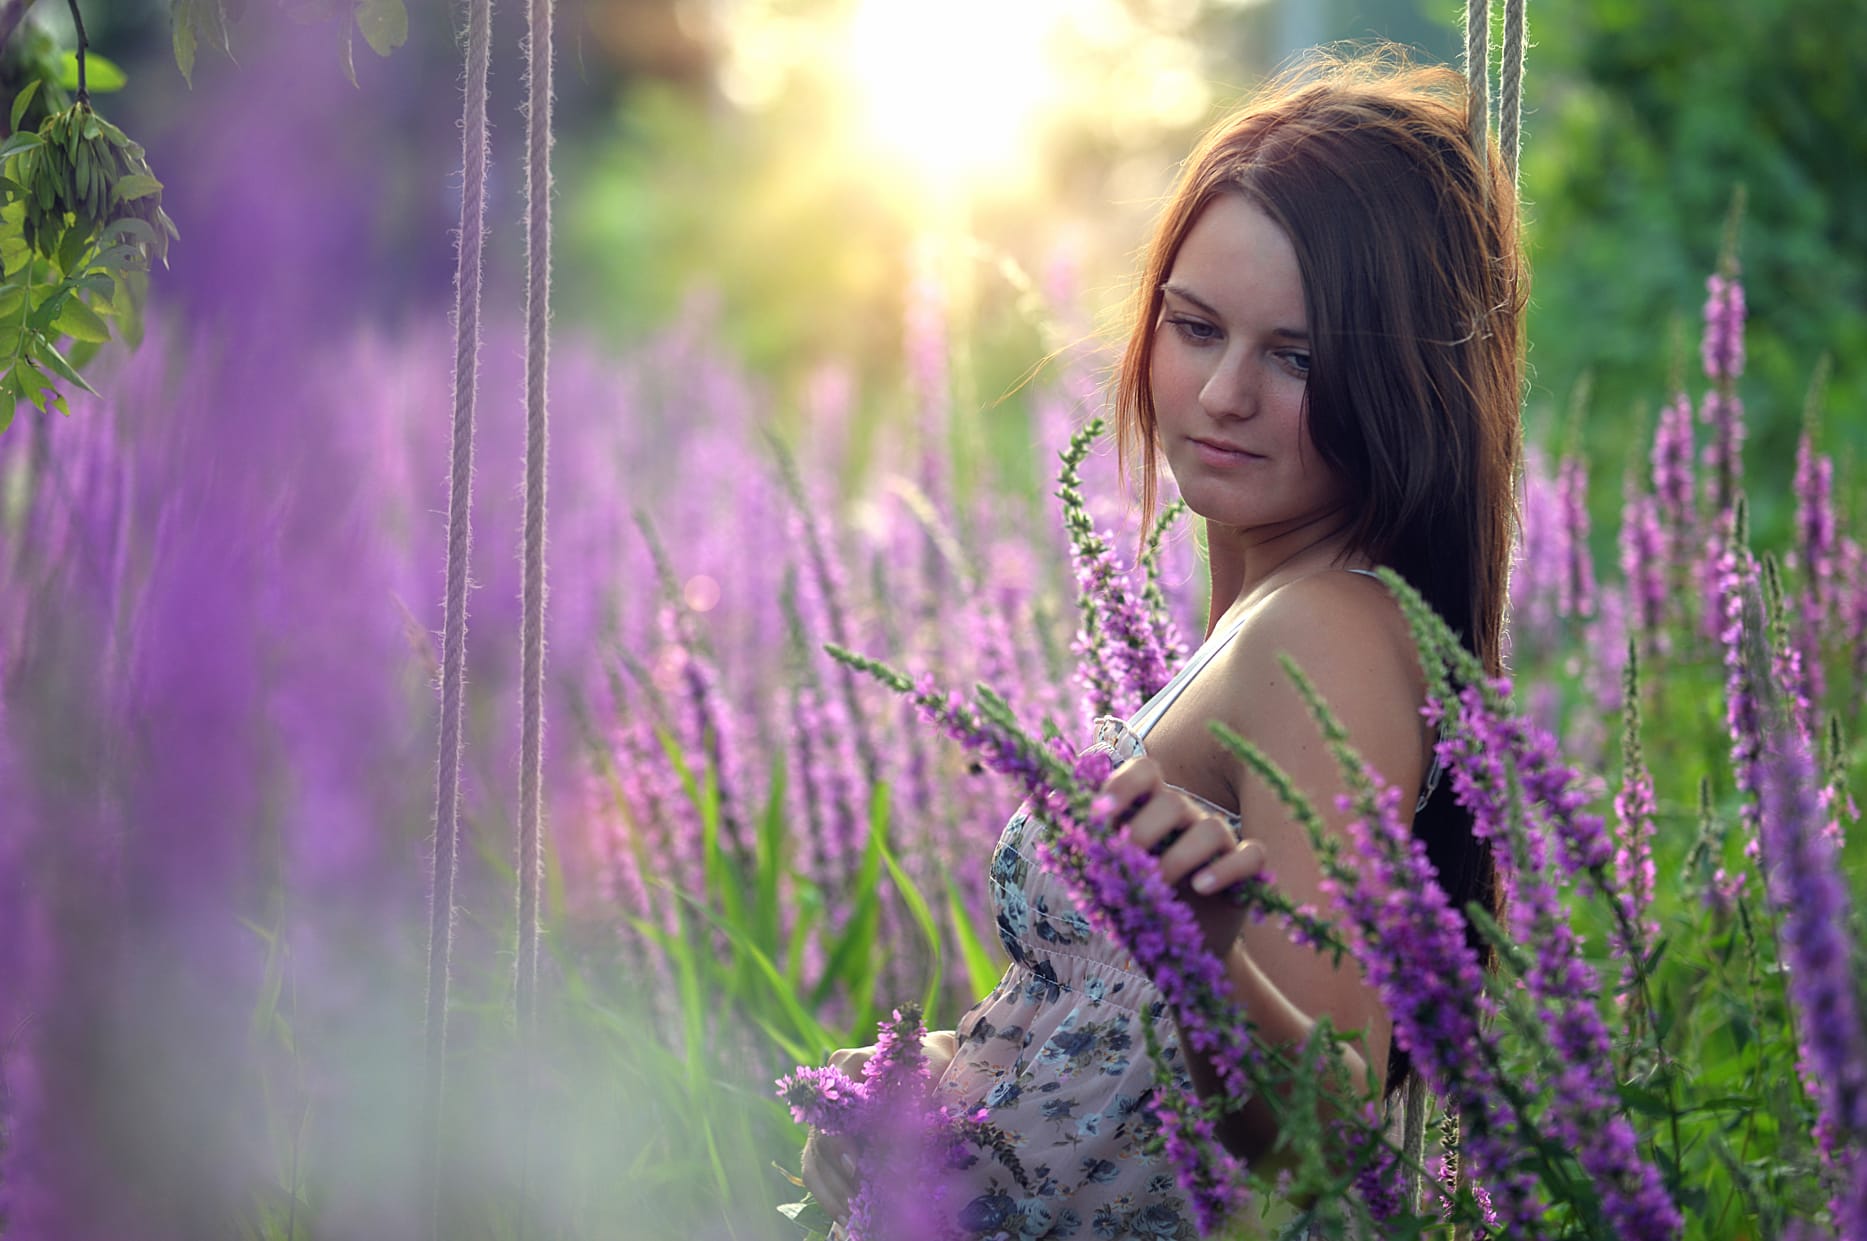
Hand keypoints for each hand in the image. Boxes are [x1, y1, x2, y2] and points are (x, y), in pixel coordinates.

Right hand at [799, 1031, 959, 1223]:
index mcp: (845, 1066)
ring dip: (832, 1193)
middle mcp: (828, 1094)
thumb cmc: (928, 1064)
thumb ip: (904, 1104)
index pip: (829, 1109)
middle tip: (858, 1203)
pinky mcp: (831, 1140)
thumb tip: (891, 1149)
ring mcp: (826, 1119)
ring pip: (814, 1161)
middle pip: (819, 1140)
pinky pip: (819, 1171)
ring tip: (851, 1218)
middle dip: (837, 1176)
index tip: (857, 1168)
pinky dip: (830, 1195)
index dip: (839, 1142)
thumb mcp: (920, 1077)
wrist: (932, 1062)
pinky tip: (846, 1218)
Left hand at [1099, 756, 1267, 957]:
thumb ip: (1086, 844)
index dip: (1122, 785)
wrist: (1179, 950)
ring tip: (1159, 884)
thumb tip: (1048, 805)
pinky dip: (1227, 868)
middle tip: (1124, 859)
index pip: (1143, 771)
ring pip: (1212, 828)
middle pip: (1173, 800)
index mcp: (1150, 807)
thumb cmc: (1137, 903)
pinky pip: (1250, 856)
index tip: (1097, 814)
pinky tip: (1202, 887)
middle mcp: (1187, 816)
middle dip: (1144, 829)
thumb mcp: (1106, 877)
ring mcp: (1220, 840)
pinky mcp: (1246, 869)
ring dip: (1180, 856)